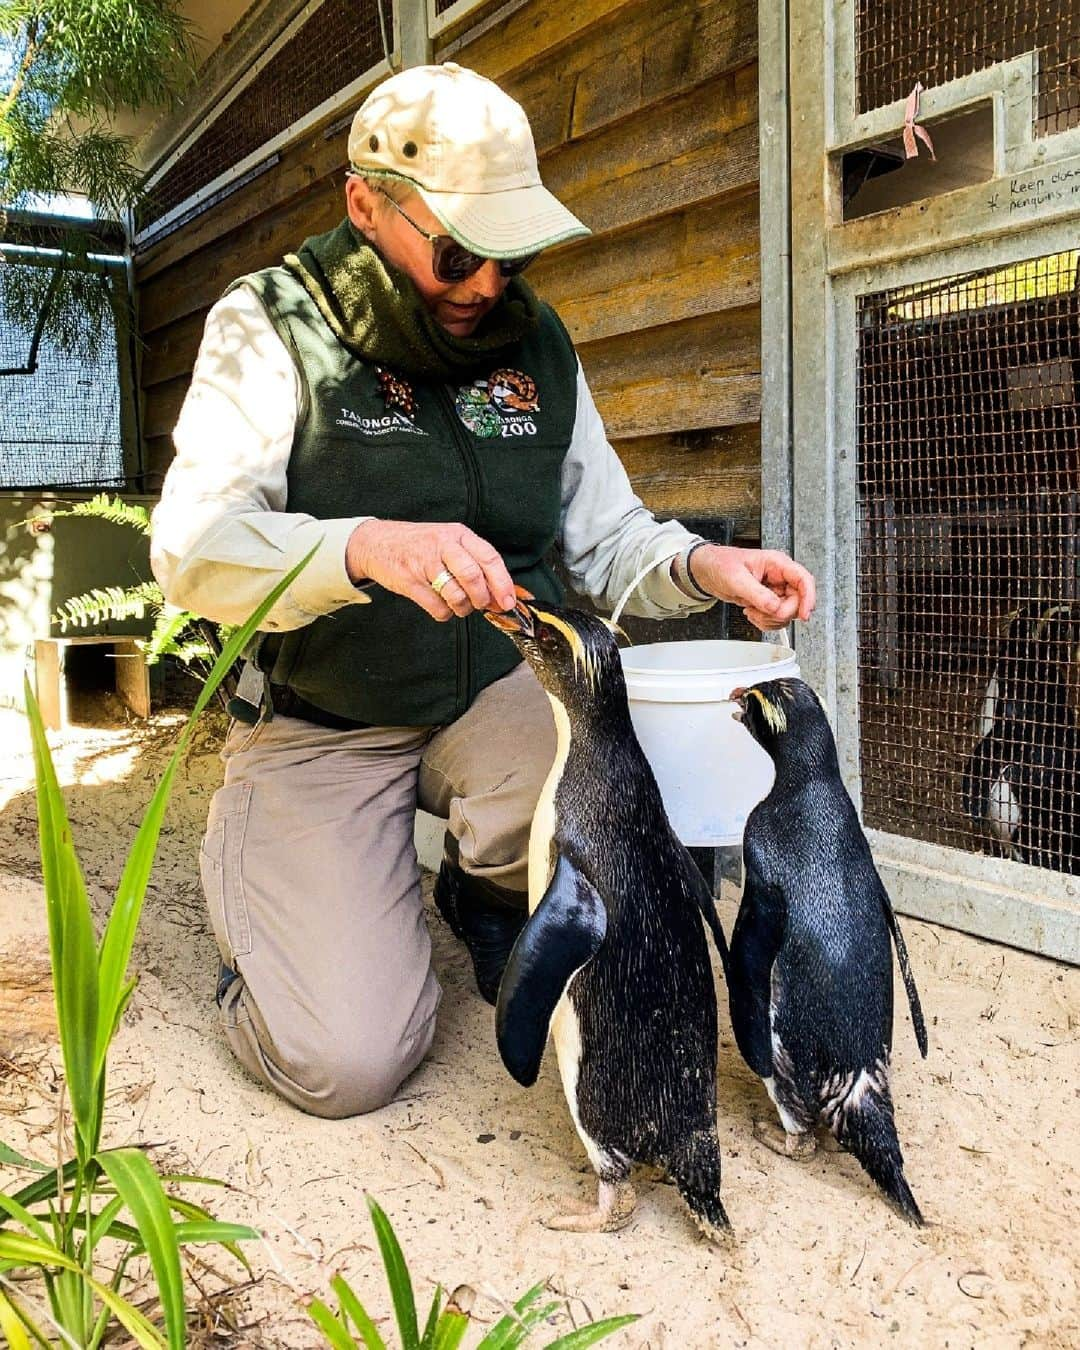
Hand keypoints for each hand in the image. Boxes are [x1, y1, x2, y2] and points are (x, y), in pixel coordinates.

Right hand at [345, 519, 516, 621]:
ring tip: (458, 604)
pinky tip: (440, 604)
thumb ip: (475, 563)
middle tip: (481, 604)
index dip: (503, 583)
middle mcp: (442, 545)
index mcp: (458, 534)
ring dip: (462, 608)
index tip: (509, 602)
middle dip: (482, 598)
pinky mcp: (410, 581)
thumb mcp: (449, 542)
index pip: (489, 557)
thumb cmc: (419, 545)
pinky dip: (444, 612)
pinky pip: (437, 607)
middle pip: (473, 577)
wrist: (375, 542)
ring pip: (456, 596)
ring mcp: (424, 563)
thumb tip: (502, 595)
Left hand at [685, 544, 815, 630]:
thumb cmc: (720, 564)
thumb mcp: (736, 578)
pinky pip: (776, 617)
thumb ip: (756, 594)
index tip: (804, 615)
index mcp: (776, 564)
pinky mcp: (768, 601)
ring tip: (752, 611)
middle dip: (779, 612)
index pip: (803, 580)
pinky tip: (752, 613)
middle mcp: (779, 577)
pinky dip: (765, 621)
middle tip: (761, 611)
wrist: (707, 571)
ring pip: (787, 612)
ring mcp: (775, 590)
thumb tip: (775, 607)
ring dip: (770, 618)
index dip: (808, 598)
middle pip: (797, 601)